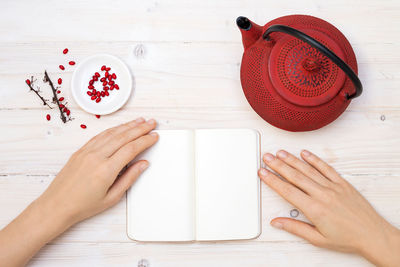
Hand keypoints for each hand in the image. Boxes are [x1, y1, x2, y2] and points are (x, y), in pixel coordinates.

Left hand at [39, 117, 158, 224]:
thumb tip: (143, 164)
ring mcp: (87, 152)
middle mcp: (96, 157)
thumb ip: (129, 178)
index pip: (131, 149)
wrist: (56, 206)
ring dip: (127, 125)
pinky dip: (112, 129)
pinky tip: (120, 127)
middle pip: (123, 137)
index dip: (145, 140)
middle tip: (151, 123)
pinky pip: (99, 136)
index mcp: (106, 170)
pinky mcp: (80, 151)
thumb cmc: (82, 205)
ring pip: (112, 133)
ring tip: (139, 121)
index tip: (154, 136)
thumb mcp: (111, 198)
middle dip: (140, 128)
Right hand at [258, 150, 399, 266]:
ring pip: (308, 170)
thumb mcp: (317, 239)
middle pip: (295, 176)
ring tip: (280, 153)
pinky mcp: (343, 183)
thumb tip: (277, 222)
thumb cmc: (347, 238)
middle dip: (278, 166)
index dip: (272, 180)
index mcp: (314, 209)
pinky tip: (304, 154)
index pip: (287, 191)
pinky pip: (326, 168)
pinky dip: (314, 159)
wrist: (373, 235)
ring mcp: (333, 187)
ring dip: (292, 160)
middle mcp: (322, 195)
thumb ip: (295, 228)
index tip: (263, 173)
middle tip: (267, 158)